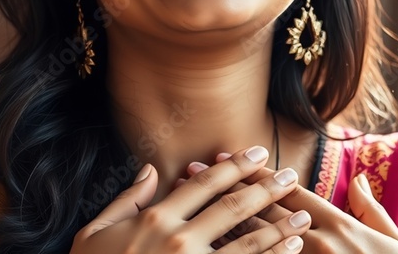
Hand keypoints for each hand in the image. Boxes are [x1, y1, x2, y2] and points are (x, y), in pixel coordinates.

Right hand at [70, 146, 312, 253]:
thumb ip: (126, 199)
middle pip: (232, 207)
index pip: (203, 184)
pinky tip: (289, 251)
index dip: (233, 166)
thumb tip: (149, 170)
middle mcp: (178, 241)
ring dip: (279, 228)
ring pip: (246, 244)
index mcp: (155, 219)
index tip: (257, 154)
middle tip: (290, 176)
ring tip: (302, 216)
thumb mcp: (95, 232)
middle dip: (266, 190)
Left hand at [180, 152, 397, 253]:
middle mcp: (318, 242)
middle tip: (190, 170)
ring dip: (216, 220)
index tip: (225, 156)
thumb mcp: (392, 240)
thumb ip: (370, 210)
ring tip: (185, 204)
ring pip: (253, 239)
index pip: (287, 190)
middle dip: (223, 187)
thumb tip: (360, 181)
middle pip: (261, 209)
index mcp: (338, 224)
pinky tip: (207, 247)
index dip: (253, 172)